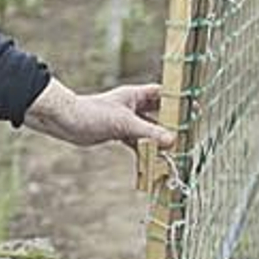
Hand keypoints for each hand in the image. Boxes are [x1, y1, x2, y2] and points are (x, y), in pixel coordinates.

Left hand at [25, 78, 174, 149]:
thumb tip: (172, 140)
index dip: (178, 101)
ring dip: (157, 143)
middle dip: (171, 126)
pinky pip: (136, 143)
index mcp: (135, 95)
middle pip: (159, 115)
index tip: (194, 111)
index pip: (163, 94)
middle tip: (186, 137)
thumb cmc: (91, 114)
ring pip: (148, 131)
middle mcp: (132, 106)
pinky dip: (143, 152)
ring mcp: (125, 120)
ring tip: (172, 154)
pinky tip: (151, 164)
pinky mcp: (117, 133)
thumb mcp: (123, 124)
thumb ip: (148, 132)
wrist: (64, 121)